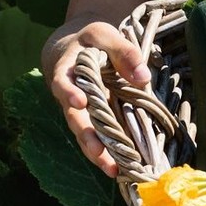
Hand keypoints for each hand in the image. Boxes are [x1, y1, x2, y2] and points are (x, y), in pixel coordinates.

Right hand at [42, 19, 151, 178]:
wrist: (75, 48)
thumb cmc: (90, 41)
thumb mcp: (104, 35)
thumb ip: (123, 52)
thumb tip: (142, 78)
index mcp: (67, 70)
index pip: (63, 83)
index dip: (69, 93)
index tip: (80, 101)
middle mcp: (69, 95)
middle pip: (74, 118)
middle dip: (86, 135)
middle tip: (98, 151)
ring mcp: (80, 111)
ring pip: (84, 134)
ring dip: (96, 153)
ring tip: (112, 169)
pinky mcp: (91, 119)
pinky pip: (96, 138)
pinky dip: (107, 153)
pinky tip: (119, 168)